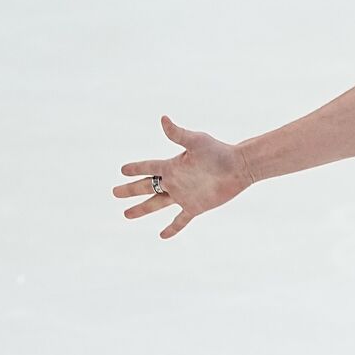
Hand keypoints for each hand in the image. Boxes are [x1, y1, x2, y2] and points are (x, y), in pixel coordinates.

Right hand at [113, 115, 255, 238]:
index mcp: (172, 166)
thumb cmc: (219, 151)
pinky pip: (180, 220)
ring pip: (157, 204)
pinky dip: (172, 228)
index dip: (135, 168)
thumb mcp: (197, 141)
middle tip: (114, 192)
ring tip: (126, 214)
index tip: (122, 169)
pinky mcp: (195, 207)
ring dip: (141, 209)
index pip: (148, 167)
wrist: (240, 167)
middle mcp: (175, 181)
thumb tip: (163, 119)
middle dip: (130, 190)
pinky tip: (162, 235)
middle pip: (147, 186)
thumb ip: (178, 134)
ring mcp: (184, 195)